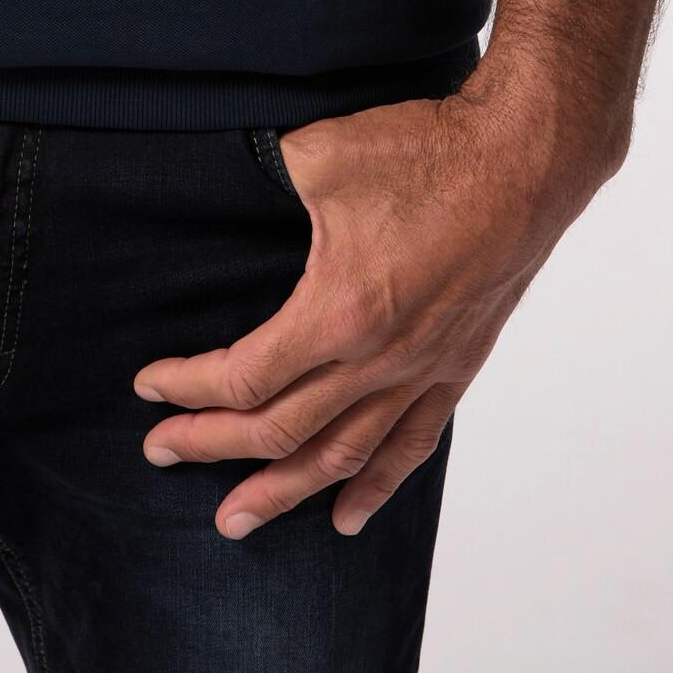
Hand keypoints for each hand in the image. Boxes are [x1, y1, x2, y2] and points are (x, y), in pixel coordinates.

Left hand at [132, 69, 624, 538]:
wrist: (524, 161)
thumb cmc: (427, 151)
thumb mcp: (323, 154)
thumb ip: (260, 174)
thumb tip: (209, 170)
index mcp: (339, 311)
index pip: (245, 377)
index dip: (189, 387)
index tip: (149, 386)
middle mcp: (379, 359)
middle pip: (279, 430)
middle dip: (211, 446)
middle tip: (160, 453)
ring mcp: (420, 371)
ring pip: (341, 457)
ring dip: (282, 493)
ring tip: (234, 520)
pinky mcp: (454, 368)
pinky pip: (410, 447)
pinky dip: (374, 489)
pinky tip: (346, 519)